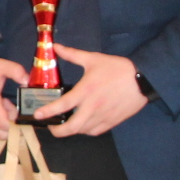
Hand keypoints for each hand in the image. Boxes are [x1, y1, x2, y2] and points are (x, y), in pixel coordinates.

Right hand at [0, 56, 26, 140]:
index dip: (15, 123)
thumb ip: (16, 71)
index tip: (18, 111)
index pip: (3, 124)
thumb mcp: (1, 64)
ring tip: (4, 105)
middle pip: (0, 133)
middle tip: (13, 110)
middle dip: (11, 126)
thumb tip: (27, 82)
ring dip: (4, 122)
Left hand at [33, 44, 149, 137]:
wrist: (142, 80)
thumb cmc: (117, 68)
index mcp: (86, 91)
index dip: (48, 112)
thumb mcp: (94, 59)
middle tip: (50, 127)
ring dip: (71, 131)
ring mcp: (103, 116)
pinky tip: (82, 125)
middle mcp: (93, 107)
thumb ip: (72, 54)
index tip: (38, 115)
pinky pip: (95, 132)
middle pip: (71, 127)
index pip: (63, 105)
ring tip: (64, 125)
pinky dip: (85, 131)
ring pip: (82, 131)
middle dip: (57, 131)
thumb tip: (56, 47)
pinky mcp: (112, 122)